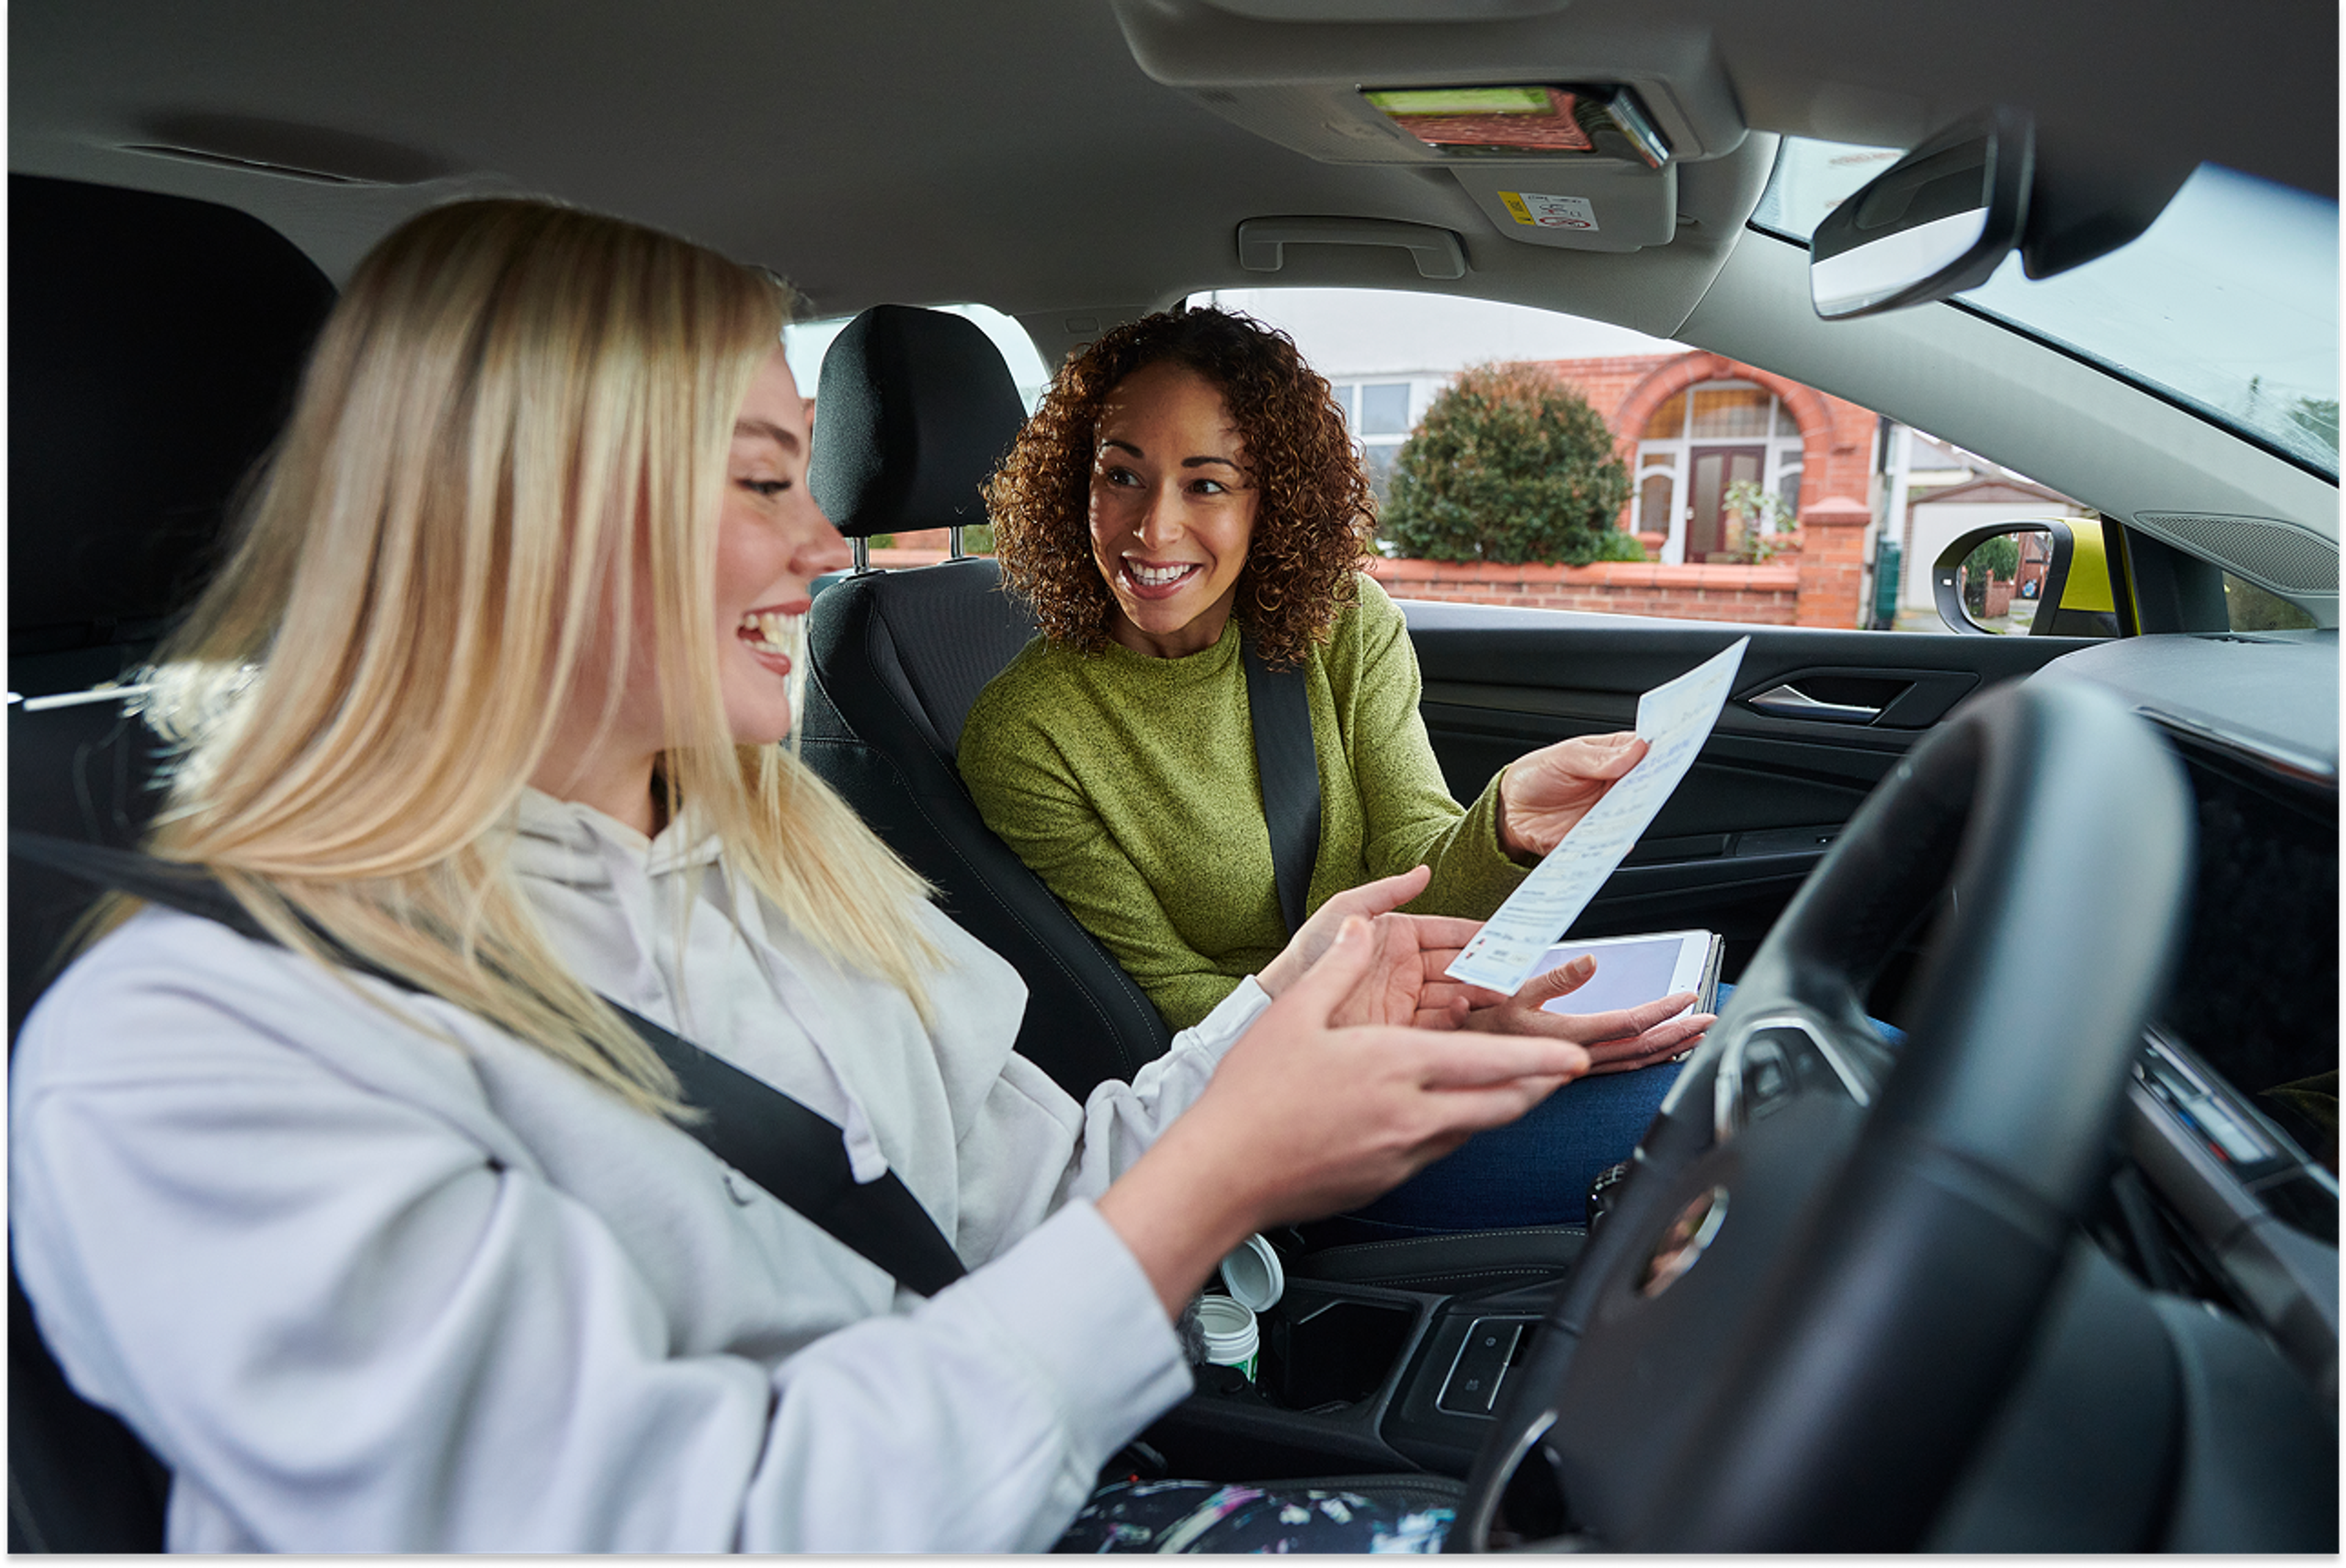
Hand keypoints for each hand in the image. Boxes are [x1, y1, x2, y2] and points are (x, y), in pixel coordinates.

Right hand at [1097, 917, 1591, 1314]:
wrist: (1224, 1172)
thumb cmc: (1253, 1095)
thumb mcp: (1295, 1013)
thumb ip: (1339, 967)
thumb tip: (1360, 928)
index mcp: (1394, 1066)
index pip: (1491, 1062)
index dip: (1542, 1059)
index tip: (1576, 1054)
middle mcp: (1410, 1114)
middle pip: (1501, 1105)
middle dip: (1542, 1087)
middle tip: (1567, 1071)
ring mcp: (1401, 1154)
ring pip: (1475, 1130)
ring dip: (1504, 1108)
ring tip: (1522, 1088)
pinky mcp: (1387, 1181)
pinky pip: (1440, 1151)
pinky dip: (1460, 1129)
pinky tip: (1451, 1115)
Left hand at [1253, 864, 1490, 1028]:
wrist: (1280, 1001)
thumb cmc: (1309, 951)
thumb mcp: (1346, 909)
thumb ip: (1387, 892)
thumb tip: (1423, 871)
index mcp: (1400, 939)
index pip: (1449, 934)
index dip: (1478, 934)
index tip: (1508, 935)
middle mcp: (1407, 971)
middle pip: (1458, 968)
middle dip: (1487, 968)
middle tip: (1514, 969)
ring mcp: (1405, 1002)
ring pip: (1453, 997)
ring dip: (1476, 994)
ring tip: (1496, 990)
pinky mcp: (1398, 1031)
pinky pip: (1435, 1026)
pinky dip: (1453, 1019)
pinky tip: (1462, 1007)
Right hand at [1411, 950, 1714, 1073]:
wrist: (1462, 1059)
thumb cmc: (1482, 1024)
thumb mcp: (1511, 992)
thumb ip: (1553, 978)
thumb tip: (1590, 961)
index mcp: (1569, 1034)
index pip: (1629, 1023)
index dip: (1662, 1009)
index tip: (1687, 994)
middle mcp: (1580, 1056)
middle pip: (1642, 1048)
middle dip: (1679, 1033)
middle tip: (1708, 1019)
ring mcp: (1580, 1068)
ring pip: (1636, 1062)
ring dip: (1670, 1048)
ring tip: (1695, 1035)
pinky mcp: (1575, 1071)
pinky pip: (1622, 1068)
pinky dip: (1648, 1060)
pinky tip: (1660, 1052)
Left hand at [1495, 731, 1647, 859]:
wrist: (1510, 810)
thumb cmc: (1536, 775)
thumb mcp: (1563, 757)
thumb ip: (1596, 757)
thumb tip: (1635, 750)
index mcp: (1613, 756)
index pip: (1646, 750)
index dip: (1660, 751)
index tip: (1668, 753)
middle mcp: (1617, 785)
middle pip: (1647, 785)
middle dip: (1653, 786)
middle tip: (1650, 785)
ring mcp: (1610, 812)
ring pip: (1634, 816)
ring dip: (1636, 816)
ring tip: (1631, 813)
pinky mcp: (1598, 837)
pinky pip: (1613, 843)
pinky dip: (1616, 844)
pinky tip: (1615, 842)